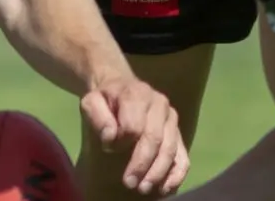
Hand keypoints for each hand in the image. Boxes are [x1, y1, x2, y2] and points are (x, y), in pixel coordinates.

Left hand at [81, 77, 187, 195]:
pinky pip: (183, 155)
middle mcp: (159, 103)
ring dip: (158, 172)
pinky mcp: (178, 132)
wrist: (120, 86)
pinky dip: (176, 174)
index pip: (133, 125)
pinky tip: (165, 188)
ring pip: (170, 148)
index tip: (109, 150)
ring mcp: (171, 118)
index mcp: (137, 94)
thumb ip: (98, 116)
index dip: (122, 142)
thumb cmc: (105, 98)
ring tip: (144, 188)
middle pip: (154, 138)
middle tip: (129, 183)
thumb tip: (110, 138)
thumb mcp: (92, 101)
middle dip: (142, 164)